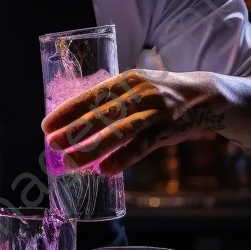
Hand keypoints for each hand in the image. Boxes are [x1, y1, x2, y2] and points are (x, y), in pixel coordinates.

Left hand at [41, 69, 225, 175]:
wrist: (204, 95)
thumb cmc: (158, 93)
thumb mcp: (135, 86)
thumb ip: (110, 100)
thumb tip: (75, 120)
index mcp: (126, 80)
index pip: (90, 96)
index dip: (67, 111)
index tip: (46, 125)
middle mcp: (139, 93)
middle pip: (101, 114)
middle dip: (73, 130)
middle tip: (51, 144)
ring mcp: (154, 112)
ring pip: (118, 132)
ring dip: (92, 148)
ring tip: (70, 162)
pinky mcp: (167, 130)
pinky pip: (141, 147)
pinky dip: (123, 158)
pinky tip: (106, 170)